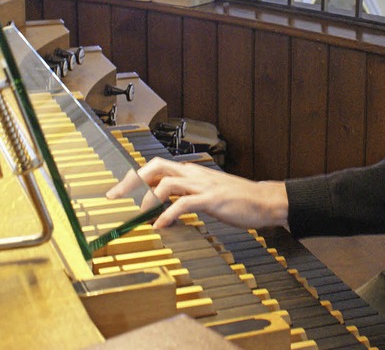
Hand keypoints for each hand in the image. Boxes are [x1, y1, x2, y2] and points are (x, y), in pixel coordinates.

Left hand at [107, 157, 288, 228]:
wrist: (262, 200)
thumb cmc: (236, 198)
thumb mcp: (206, 192)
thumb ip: (186, 193)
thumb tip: (164, 202)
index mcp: (192, 172)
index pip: (157, 166)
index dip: (135, 175)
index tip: (118, 189)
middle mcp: (194, 174)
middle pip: (155, 167)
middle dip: (132, 180)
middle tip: (115, 195)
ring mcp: (203, 185)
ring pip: (166, 183)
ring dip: (149, 199)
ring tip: (143, 215)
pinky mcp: (212, 199)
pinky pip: (183, 204)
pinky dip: (167, 215)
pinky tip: (161, 225)